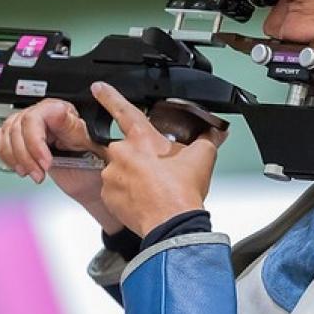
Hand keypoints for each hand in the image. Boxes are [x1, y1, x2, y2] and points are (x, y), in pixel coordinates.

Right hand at [0, 99, 123, 232]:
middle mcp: (42, 114)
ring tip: (31, 173)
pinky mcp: (21, 139)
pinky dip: (7, 157)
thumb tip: (63, 117)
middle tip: (39, 173)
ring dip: (16, 158)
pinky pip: (2, 141)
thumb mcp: (92, 144)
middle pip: (17, 127)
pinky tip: (19, 167)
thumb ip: (75, 130)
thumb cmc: (95, 159)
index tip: (46, 163)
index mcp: (60, 111)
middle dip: (26, 156)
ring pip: (7, 134)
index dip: (35, 142)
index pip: (35, 117)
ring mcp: (30, 126)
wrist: (91, 177)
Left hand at [91, 82, 224, 236]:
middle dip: (138, 156)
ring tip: (152, 188)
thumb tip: (215, 133)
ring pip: (119, 170)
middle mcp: (121, 154)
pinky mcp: (108, 196)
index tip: (98, 88)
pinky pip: (115, 190)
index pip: (122, 109)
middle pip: (125, 148)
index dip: (109, 96)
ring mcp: (112, 176)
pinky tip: (143, 198)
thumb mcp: (202, 157)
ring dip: (132, 176)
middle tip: (156, 170)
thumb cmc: (181, 193)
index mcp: (142, 139)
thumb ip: (206, 139)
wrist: (172, 225)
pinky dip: (127, 193)